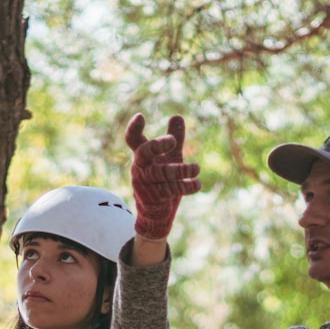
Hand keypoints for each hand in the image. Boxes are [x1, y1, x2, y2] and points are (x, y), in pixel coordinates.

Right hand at [124, 113, 200, 239]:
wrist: (156, 213)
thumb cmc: (162, 180)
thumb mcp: (170, 157)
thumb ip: (174, 138)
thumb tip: (177, 115)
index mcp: (142, 156)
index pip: (132, 140)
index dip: (134, 128)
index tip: (141, 116)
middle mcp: (140, 168)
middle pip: (144, 153)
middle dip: (157, 145)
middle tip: (173, 141)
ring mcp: (145, 184)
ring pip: (161, 173)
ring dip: (181, 169)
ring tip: (197, 168)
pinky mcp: (152, 198)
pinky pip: (170, 189)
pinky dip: (186, 185)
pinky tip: (197, 184)